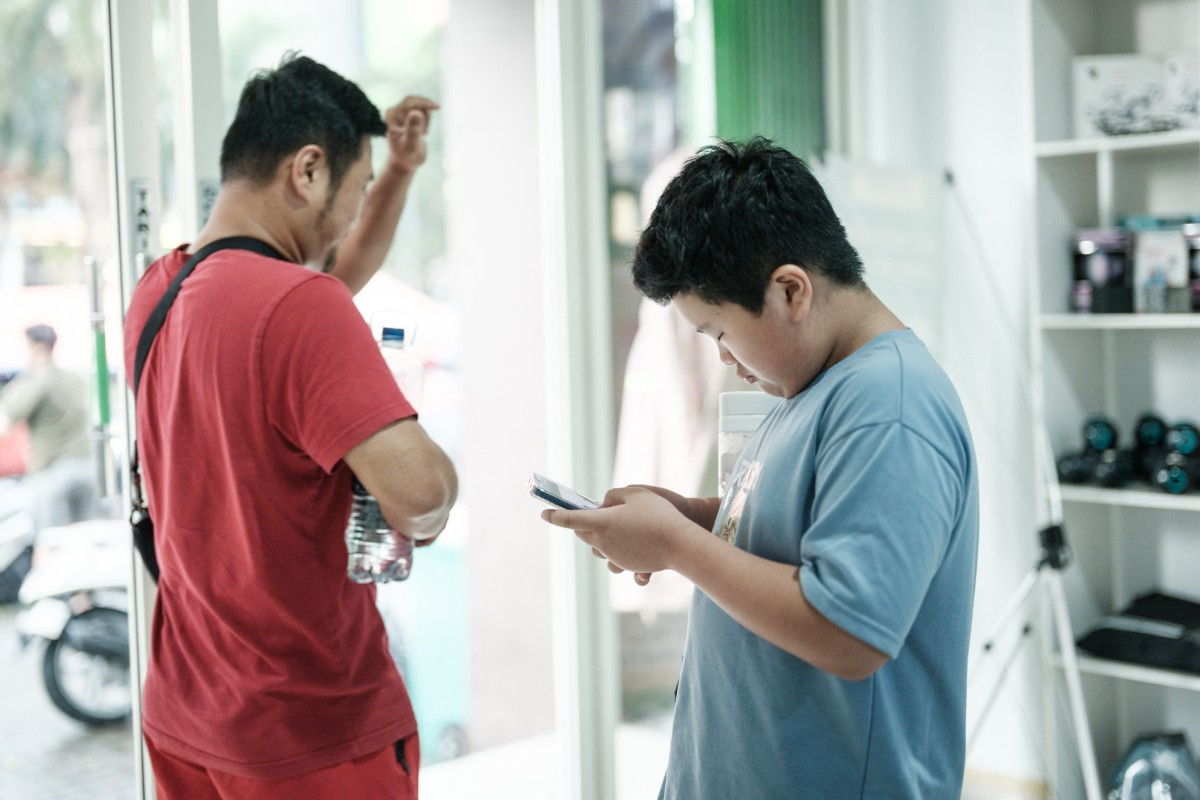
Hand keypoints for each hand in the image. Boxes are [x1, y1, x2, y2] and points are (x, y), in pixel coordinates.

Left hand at [383, 96, 439, 173]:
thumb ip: (413, 129)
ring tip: (422, 135)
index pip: (409, 103)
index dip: (424, 103)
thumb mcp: (411, 145)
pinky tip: (422, 133)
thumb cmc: (407, 156)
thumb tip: (416, 112)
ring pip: (420, 106)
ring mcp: (400, 112)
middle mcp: (394, 112)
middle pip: (415, 101)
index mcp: (391, 117)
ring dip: (426, 119)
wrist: (405, 163)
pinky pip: (422, 110)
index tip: (438, 107)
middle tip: (425, 133)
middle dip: (425, 115)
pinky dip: (426, 120)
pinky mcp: (407, 115)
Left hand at [540, 486, 695, 581]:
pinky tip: (630, 543)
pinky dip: (618, 549)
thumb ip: (614, 495)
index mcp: (601, 523)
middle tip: (590, 515)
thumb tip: (605, 505)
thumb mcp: (635, 493)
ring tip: (615, 528)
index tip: (543, 513)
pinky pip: (616, 558)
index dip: (555, 515)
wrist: (681, 543)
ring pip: (598, 549)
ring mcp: (616, 557)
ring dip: (600, 539)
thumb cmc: (659, 514)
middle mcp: (604, 543)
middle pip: (583, 535)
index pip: (571, 519)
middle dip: (582, 525)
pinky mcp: (629, 565)